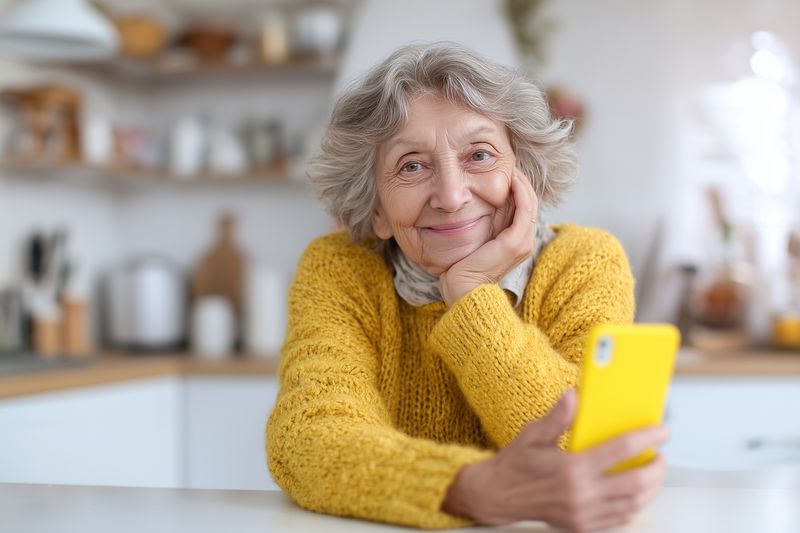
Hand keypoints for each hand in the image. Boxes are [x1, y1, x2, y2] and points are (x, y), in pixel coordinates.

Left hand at [438, 166, 538, 306]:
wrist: (463, 291)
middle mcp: (524, 242)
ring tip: (510, 166)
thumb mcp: (473, 241)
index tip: (504, 171)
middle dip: (520, 180)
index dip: (517, 187)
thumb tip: (472, 205)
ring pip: (530, 202)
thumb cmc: (462, 269)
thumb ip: (480, 226)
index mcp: (516, 241)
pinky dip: (520, 191)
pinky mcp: (515, 243)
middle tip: (508, 162)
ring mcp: (522, 242)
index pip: (523, 207)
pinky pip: (525, 208)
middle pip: (529, 202)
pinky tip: (510, 178)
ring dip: (521, 181)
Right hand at [441, 390, 669, 531]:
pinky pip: (620, 518)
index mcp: (571, 469)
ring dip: (650, 488)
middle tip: (661, 455)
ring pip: (632, 504)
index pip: (620, 450)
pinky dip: (634, 504)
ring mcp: (583, 515)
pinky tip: (635, 491)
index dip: (645, 438)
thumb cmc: (516, 463)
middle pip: (635, 483)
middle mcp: (580, 495)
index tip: (662, 431)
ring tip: (653, 472)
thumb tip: (573, 396)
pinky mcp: (582, 526)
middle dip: (656, 469)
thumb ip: (557, 417)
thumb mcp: (533, 434)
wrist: (497, 495)